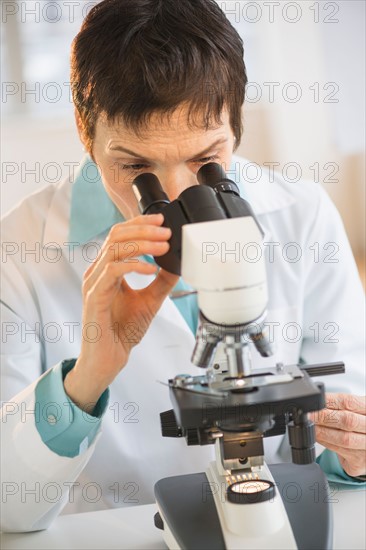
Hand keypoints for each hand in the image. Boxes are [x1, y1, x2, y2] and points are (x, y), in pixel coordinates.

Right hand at [64, 213, 178, 411]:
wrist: (110, 357)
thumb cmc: (123, 330)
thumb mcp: (150, 300)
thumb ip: (162, 281)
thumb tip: (178, 264)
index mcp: (107, 269)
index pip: (120, 235)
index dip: (139, 223)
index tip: (161, 220)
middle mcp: (98, 272)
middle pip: (116, 235)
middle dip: (143, 229)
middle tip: (166, 232)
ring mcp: (94, 283)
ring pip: (115, 249)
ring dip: (142, 244)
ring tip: (163, 246)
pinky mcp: (95, 296)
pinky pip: (113, 271)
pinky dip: (134, 265)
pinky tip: (151, 268)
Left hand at [310, 393, 365, 477]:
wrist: (365, 446)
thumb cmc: (358, 424)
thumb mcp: (353, 410)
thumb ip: (338, 406)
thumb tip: (314, 402)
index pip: (348, 402)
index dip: (329, 401)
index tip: (314, 402)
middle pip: (347, 421)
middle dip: (324, 417)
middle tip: (308, 415)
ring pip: (344, 439)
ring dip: (322, 432)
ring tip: (309, 426)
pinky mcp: (359, 461)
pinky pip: (339, 453)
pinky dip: (325, 443)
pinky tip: (317, 437)